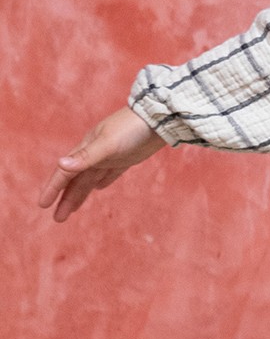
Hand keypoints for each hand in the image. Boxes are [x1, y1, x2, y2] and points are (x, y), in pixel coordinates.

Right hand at [39, 107, 165, 222]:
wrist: (159, 119)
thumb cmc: (131, 129)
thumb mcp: (108, 143)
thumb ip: (86, 156)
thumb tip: (62, 164)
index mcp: (86, 150)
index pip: (65, 173)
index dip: (53, 189)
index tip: (42, 205)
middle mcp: (94, 154)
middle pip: (75, 181)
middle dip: (65, 199)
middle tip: (57, 219)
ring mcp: (109, 157)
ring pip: (89, 180)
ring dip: (79, 195)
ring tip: (70, 211)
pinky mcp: (125, 159)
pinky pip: (108, 174)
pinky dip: (102, 182)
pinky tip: (98, 188)